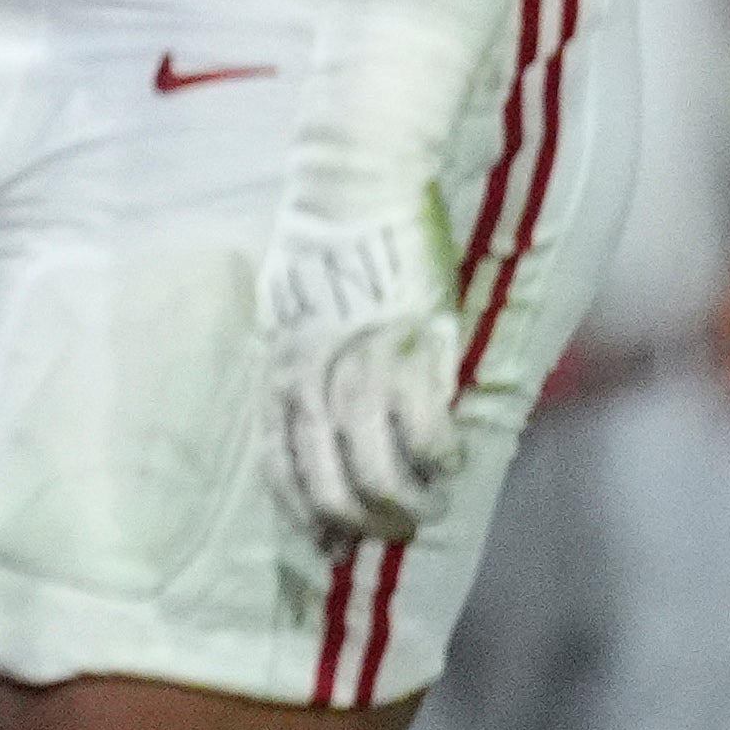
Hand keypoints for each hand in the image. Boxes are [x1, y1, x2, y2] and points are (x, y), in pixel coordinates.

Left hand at [258, 194, 468, 542]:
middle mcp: (313, 378)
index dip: (305, 511)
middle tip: (390, 533)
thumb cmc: (319, 245)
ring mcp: (363, 367)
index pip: (281, 463)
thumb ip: (294, 360)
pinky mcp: (413, 350)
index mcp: (279, 368)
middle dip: (360, 522)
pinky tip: (450, 463)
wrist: (353, 186)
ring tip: (427, 510)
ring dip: (407, 503)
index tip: (326, 543)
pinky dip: (441, 457)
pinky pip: (427, 430)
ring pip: (378, 469)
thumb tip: (303, 404)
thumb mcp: (284, 308)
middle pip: (330, 481)